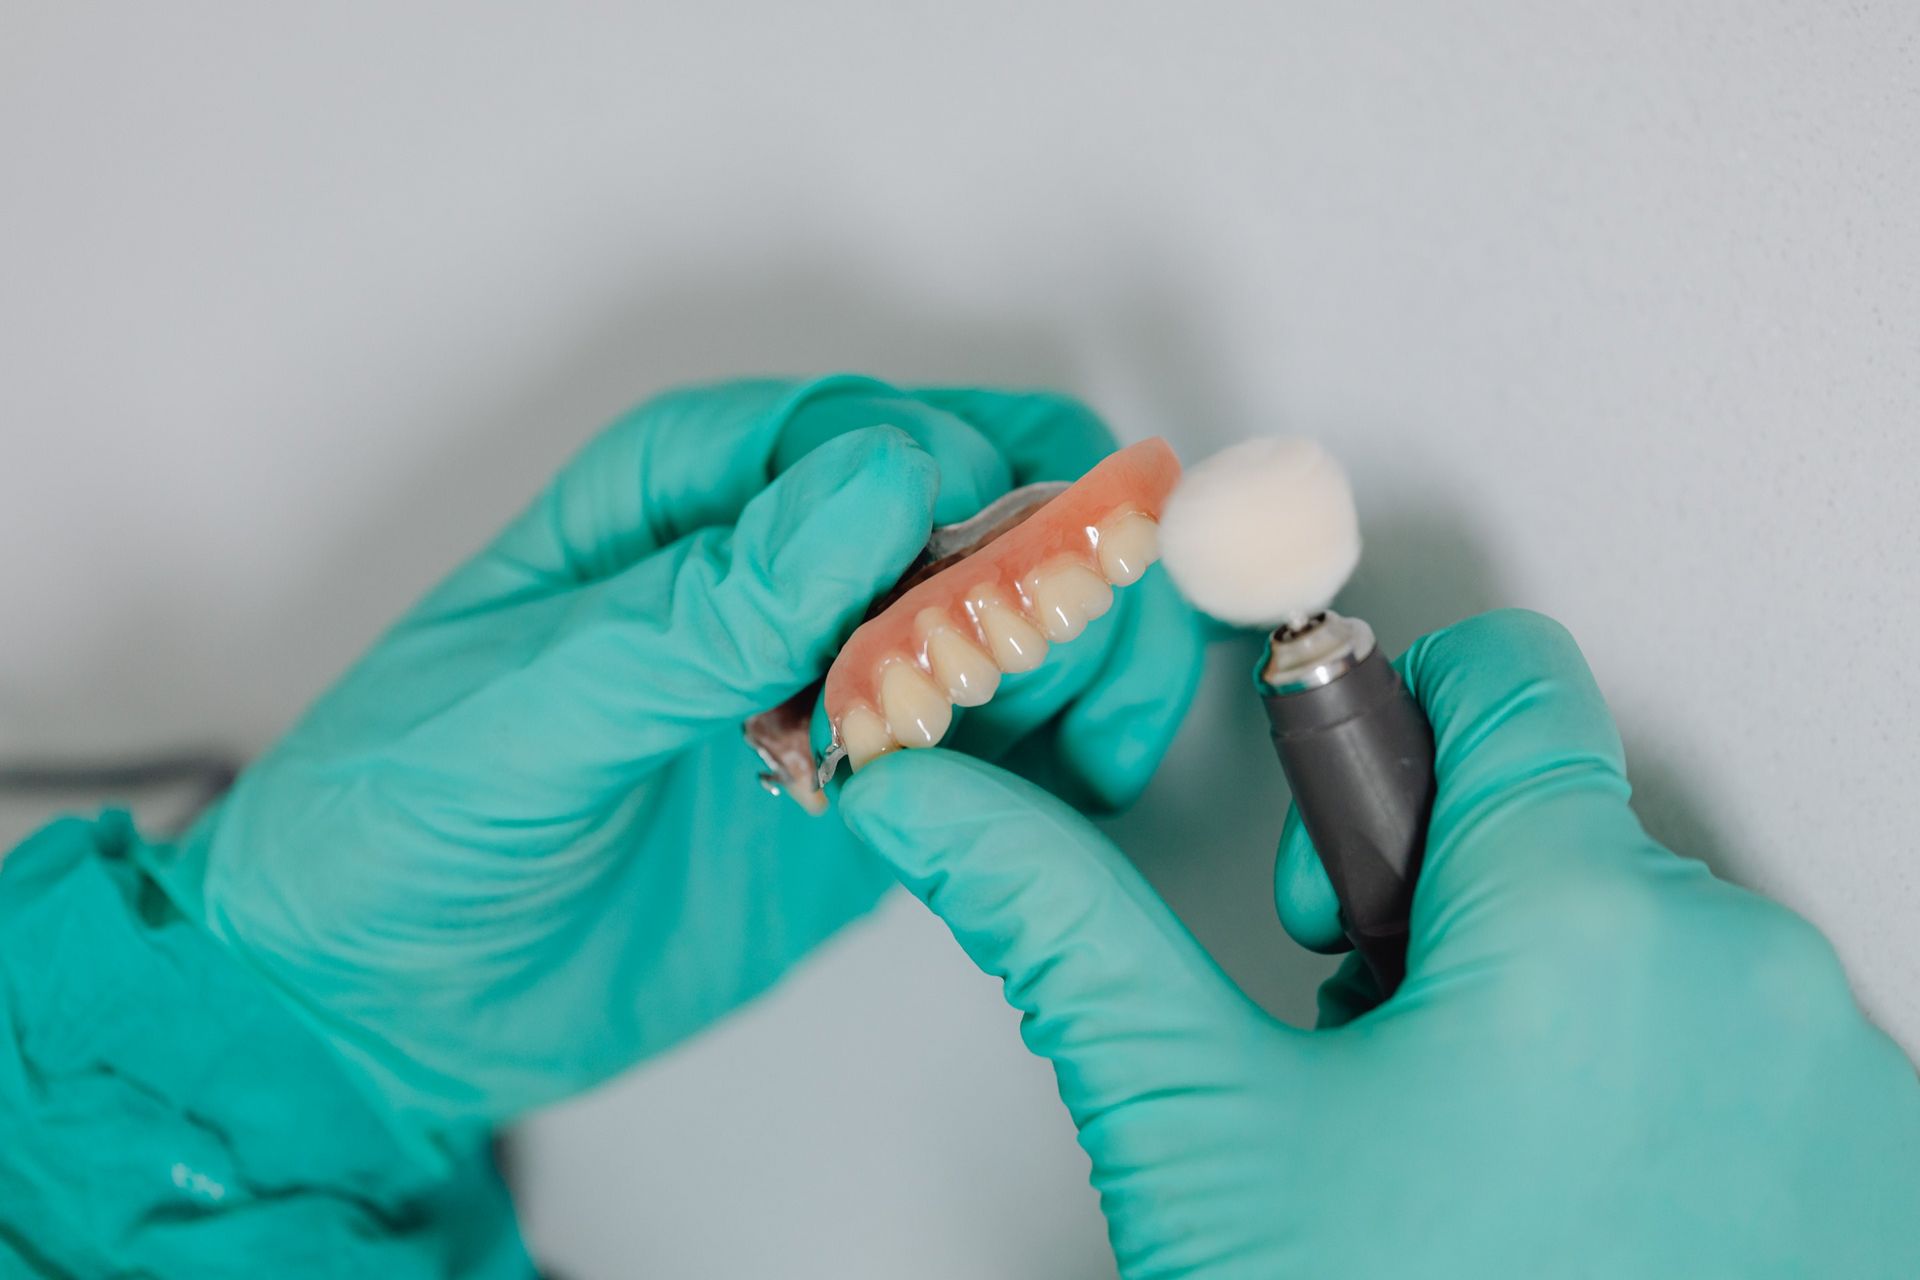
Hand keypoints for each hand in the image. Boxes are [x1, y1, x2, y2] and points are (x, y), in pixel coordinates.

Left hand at [135, 376, 1202, 1150]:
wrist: (375, 1001)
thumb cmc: (396, 821)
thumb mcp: (530, 708)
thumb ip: (701, 607)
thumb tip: (881, 485)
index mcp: (696, 486)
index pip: (897, 436)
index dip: (975, 511)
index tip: (973, 630)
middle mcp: (788, 556)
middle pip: (1001, 503)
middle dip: (1060, 582)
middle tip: (1030, 696)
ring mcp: (842, 669)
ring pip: (1033, 615)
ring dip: (1078, 669)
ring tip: (1050, 767)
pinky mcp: (879, 782)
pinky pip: (1018, 739)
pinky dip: (1065, 760)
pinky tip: (1044, 811)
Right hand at [842, 610, 1919, 1277]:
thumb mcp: (1197, 1128)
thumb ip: (1060, 919)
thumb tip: (932, 802)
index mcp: (1583, 921)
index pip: (1508, 675)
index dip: (1390, 731)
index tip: (1343, 843)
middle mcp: (1749, 974)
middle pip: (1563, 827)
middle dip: (1446, 908)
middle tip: (1378, 1050)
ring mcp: (1840, 1084)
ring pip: (1647, 947)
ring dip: (1542, 1010)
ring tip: (1468, 1154)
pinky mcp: (1878, 1169)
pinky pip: (1740, 1050)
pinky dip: (1647, 1091)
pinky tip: (1567, 1204)